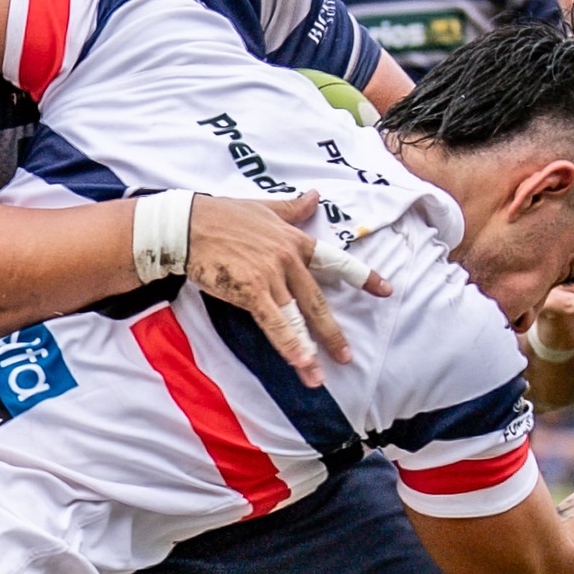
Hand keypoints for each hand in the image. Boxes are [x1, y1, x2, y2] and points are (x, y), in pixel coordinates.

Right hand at [185, 190, 390, 387]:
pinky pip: (274, 322)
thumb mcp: (263, 208)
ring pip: (297, 317)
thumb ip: (292, 208)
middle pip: (318, 300)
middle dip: (332, 331)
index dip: (362, 276)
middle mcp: (288, 258)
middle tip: (346, 356)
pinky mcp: (251, 289)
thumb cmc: (221, 215)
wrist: (187, 226)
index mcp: (294, 240)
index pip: (336, 260)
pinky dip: (288, 343)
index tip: (386, 290)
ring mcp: (271, 275)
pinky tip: (300, 362)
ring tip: (318, 376)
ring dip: (309, 349)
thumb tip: (315, 197)